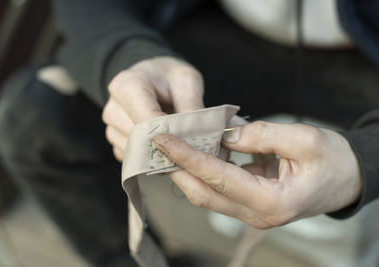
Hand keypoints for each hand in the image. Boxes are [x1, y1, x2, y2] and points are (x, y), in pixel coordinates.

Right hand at [102, 56, 203, 160]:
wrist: (153, 78)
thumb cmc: (170, 78)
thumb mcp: (187, 81)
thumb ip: (191, 106)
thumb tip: (196, 136)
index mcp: (126, 86)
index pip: (145, 120)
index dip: (169, 132)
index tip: (187, 138)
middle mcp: (112, 108)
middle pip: (140, 139)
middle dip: (166, 144)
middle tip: (187, 142)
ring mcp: (111, 128)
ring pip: (137, 153)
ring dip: (159, 152)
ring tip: (177, 141)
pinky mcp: (116, 143)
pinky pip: (134, 160)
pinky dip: (151, 158)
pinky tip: (164, 145)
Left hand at [153, 121, 361, 228]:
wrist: (347, 179)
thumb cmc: (333, 160)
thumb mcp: (305, 139)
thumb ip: (262, 135)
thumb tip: (225, 133)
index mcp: (272, 201)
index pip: (217, 177)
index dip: (187, 157)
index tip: (164, 139)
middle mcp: (257, 214)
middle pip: (203, 193)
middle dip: (176, 168)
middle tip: (156, 143)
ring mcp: (251, 213)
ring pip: (207, 194)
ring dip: (185, 171)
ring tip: (168, 146)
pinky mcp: (249, 204)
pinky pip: (218, 188)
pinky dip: (202, 170)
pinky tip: (194, 151)